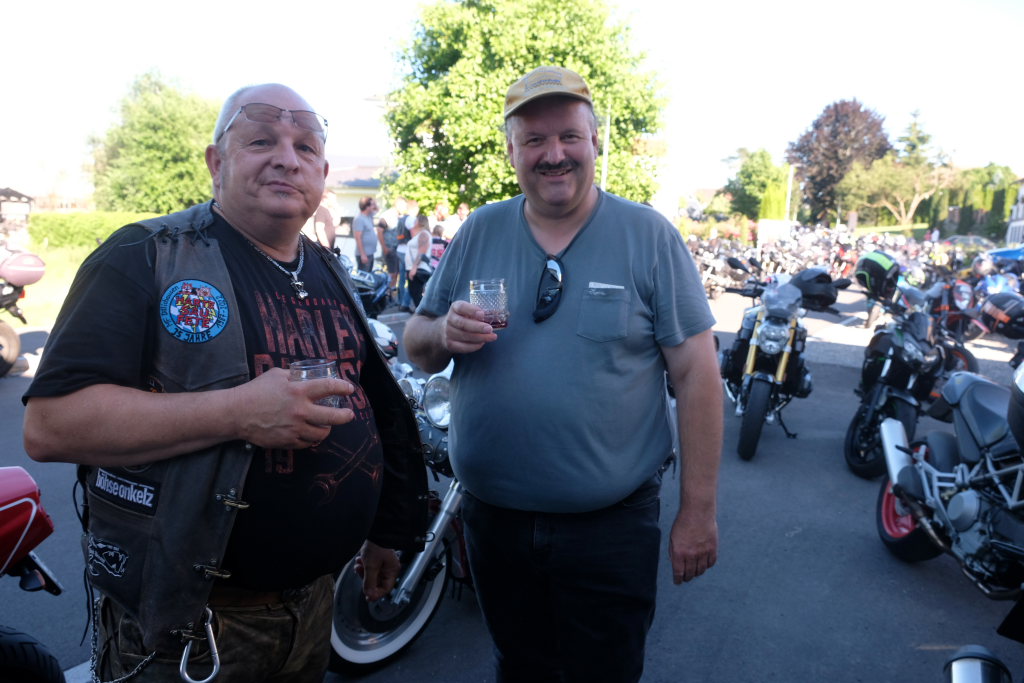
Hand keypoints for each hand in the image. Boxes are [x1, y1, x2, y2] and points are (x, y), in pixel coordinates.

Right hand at [231, 368, 354, 449]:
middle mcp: (300, 411)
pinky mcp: (287, 441)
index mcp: (299, 391)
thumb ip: (294, 375)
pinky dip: (311, 439)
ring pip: (321, 434)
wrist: (237, 413)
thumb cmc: (255, 391)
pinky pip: (306, 443)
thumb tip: (306, 375)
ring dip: (327, 429)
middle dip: (346, 415)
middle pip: (334, 417)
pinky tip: (311, 434)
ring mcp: (294, 428)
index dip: (343, 387)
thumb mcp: (276, 375)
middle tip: (349, 414)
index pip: (329, 387)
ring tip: (328, 425)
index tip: (349, 389)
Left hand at [355, 541, 400, 601]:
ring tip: (358, 566)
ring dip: (363, 571)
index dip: (376, 593)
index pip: (385, 588)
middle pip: (377, 582)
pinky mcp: (377, 558)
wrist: (375, 530)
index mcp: (392, 571)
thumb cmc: (377, 545)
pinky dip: (364, 565)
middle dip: (366, 578)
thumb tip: (369, 594)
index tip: (367, 596)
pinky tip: (359, 561)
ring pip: (372, 574)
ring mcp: (383, 563)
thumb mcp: (371, 566)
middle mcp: (389, 568)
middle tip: (360, 574)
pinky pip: (370, 567)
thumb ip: (369, 582)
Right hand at [442, 300, 497, 353]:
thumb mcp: (468, 311)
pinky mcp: (449, 344)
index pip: (461, 307)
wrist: (446, 330)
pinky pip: (463, 347)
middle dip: (478, 327)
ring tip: (492, 337)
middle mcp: (449, 319)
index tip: (482, 314)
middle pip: (462, 323)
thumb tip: (496, 315)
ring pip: (464, 336)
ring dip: (480, 338)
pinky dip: (474, 346)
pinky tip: (482, 343)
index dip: (471, 310)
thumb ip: (478, 312)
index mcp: (455, 308)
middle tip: (490, 329)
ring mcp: (448, 333)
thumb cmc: (463, 318)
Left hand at [668, 512, 717, 583]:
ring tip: (695, 572)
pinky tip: (704, 564)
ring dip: (697, 573)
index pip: (678, 572)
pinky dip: (707, 565)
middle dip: (687, 577)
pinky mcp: (713, 548)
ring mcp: (703, 552)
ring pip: (701, 570)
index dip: (678, 580)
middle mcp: (691, 555)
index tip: (678, 582)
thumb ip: (673, 551)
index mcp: (678, 552)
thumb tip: (675, 562)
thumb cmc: (683, 522)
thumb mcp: (672, 537)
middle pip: (690, 573)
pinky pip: (711, 563)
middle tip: (686, 578)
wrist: (698, 511)